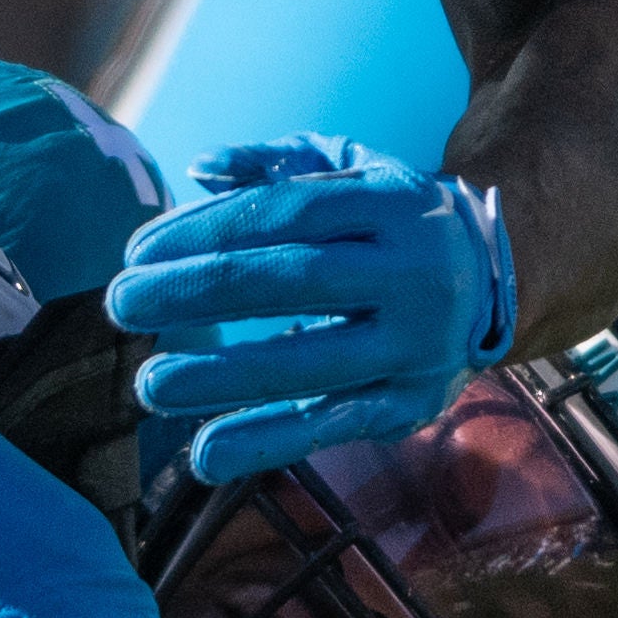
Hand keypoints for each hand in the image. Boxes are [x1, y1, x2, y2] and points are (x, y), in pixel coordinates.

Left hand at [109, 136, 514, 482]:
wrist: (495, 279)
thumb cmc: (391, 222)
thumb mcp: (350, 172)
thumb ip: (274, 164)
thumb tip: (201, 167)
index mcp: (393, 202)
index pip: (286, 214)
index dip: (206, 230)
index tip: (135, 252)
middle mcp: (415, 272)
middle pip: (294, 281)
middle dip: (200, 292)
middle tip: (122, 303)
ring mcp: (419, 344)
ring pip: (311, 363)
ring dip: (223, 377)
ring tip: (149, 382)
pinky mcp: (413, 404)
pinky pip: (331, 425)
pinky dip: (266, 441)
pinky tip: (204, 453)